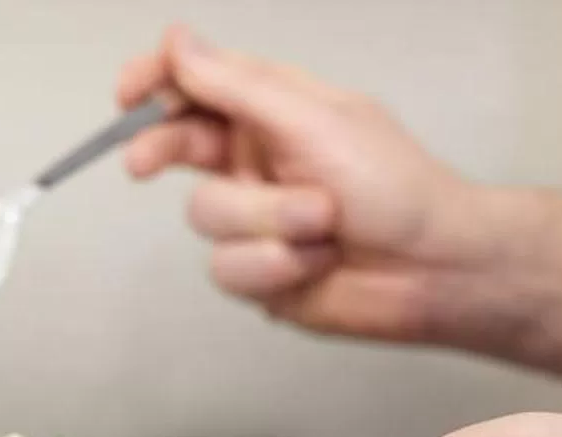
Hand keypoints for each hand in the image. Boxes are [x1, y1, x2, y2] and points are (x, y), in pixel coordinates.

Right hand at [117, 24, 508, 344]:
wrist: (434, 269)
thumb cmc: (395, 187)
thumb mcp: (314, 120)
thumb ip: (238, 86)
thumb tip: (178, 40)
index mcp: (273, 109)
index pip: (196, 83)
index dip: (156, 82)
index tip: (127, 92)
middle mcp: (255, 159)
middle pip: (178, 145)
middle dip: (165, 151)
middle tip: (144, 162)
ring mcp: (253, 217)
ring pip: (205, 216)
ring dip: (266, 221)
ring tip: (322, 225)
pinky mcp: (257, 272)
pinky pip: (228, 268)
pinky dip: (275, 266)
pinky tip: (317, 263)